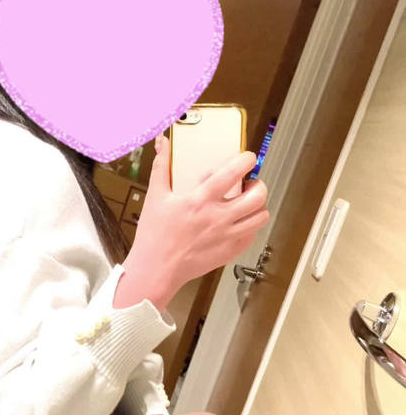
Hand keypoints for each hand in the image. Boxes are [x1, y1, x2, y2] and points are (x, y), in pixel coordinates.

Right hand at [116, 135, 268, 314]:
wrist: (156, 270)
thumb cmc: (154, 236)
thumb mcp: (156, 196)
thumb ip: (162, 166)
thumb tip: (162, 143)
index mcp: (199, 200)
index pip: (233, 173)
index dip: (246, 160)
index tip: (247, 158)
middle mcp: (217, 218)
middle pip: (257, 196)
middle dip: (259, 185)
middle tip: (250, 184)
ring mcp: (226, 237)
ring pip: (260, 217)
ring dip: (258, 206)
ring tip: (248, 203)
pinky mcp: (229, 252)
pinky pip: (252, 236)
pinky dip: (251, 226)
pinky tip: (239, 222)